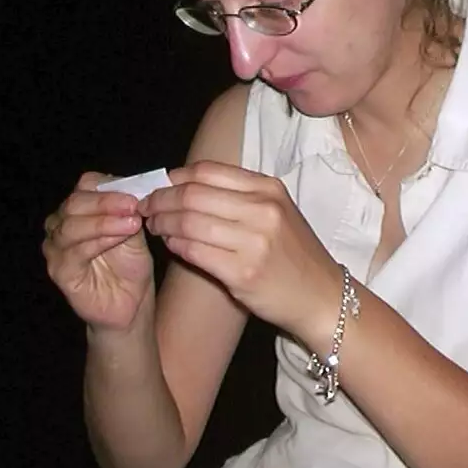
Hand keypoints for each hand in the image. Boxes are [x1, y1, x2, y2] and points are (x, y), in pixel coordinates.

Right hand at [43, 171, 154, 330]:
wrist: (130, 302)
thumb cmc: (130, 264)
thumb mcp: (134, 230)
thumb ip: (129, 210)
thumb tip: (135, 189)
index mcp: (80, 208)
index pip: (86, 185)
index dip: (110, 187)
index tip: (136, 194)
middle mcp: (61, 224)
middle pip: (75, 203)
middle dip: (106, 203)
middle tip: (133, 206)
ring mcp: (56, 248)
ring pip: (72, 226)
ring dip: (104, 222)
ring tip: (132, 224)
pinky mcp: (59, 271)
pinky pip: (75, 251)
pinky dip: (99, 241)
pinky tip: (119, 239)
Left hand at [139, 160, 342, 348]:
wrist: (320, 296)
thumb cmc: (292, 254)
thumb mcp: (276, 212)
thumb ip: (237, 196)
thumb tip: (183, 185)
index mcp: (269, 189)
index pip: (207, 171)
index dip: (174, 178)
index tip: (159, 186)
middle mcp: (263, 210)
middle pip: (193, 194)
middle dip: (160, 200)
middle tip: (146, 208)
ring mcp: (254, 242)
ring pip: (188, 222)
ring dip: (163, 223)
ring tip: (156, 227)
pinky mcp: (242, 273)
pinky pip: (194, 251)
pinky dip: (176, 246)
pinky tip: (172, 246)